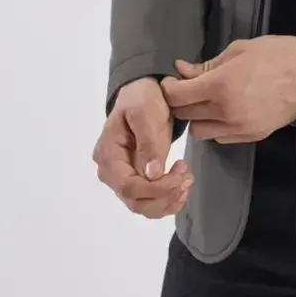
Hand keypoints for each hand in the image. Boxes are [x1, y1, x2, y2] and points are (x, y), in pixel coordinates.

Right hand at [92, 77, 193, 218]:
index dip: (155, 189)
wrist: (144, 91)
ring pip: (143, 205)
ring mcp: (123, 176)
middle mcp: (111, 171)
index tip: (179, 177)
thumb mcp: (145, 113)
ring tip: (187, 179)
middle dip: (164, 196)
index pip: (128, 186)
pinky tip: (182, 185)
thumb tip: (152, 174)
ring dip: (168, 200)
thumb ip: (148, 143)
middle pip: (135, 201)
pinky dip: (167, 199)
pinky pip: (149, 199)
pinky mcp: (137, 177)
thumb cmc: (142, 98)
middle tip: (187, 177)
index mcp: (108, 154)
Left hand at [161, 35, 295, 143]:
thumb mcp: (238, 50)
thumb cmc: (275, 54)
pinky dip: (216, 127)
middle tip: (187, 89)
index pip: (178, 96)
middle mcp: (225, 112)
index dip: (169, 88)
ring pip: (200, 132)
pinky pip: (220, 138)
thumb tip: (181, 70)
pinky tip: (224, 112)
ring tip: (206, 103)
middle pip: (185, 115)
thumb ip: (207, 64)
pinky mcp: (252, 137)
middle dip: (181, 102)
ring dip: (197, 118)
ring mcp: (239, 128)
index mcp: (220, 86)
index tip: (171, 81)